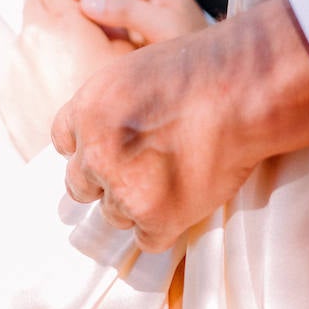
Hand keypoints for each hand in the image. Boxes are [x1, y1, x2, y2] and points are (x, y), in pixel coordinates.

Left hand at [0, 0, 133, 161]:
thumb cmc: (112, 108)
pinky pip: (16, 63)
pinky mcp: (0, 87)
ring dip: (43, 39)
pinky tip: (53, 90)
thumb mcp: (127, 56)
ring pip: (25, 32)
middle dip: (54, 9)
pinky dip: (32, 69)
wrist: (73, 165)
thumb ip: (112, 18)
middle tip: (77, 33)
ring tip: (67, 68)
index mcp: (66, 22)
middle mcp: (33, 36)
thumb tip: (96, 1)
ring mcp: (13, 62)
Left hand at [51, 0, 308, 251]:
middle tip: (145, 167)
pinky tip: (190, 195)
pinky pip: (147, 239)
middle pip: (81, 185)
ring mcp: (123, 188)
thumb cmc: (203, 70)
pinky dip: (167, 225)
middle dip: (108, 178)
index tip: (113, 146)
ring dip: (140, 203)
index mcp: (87, 109)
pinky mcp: (155, 217)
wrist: (243, 87)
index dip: (90, 145)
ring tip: (178, 174)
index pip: (65, 143)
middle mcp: (95, 151)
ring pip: (115, 214)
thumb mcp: (139, 69)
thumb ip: (110, 105)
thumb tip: (101, 136)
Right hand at [67, 0, 206, 44]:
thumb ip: (130, 12)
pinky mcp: (111, 23)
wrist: (201, 72)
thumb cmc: (191, 46)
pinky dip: (74, 14)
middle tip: (65, 1)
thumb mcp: (165, 27)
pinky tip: (72, 28)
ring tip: (66, 15)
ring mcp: (121, 0)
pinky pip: (87, 9)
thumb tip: (86, 2)